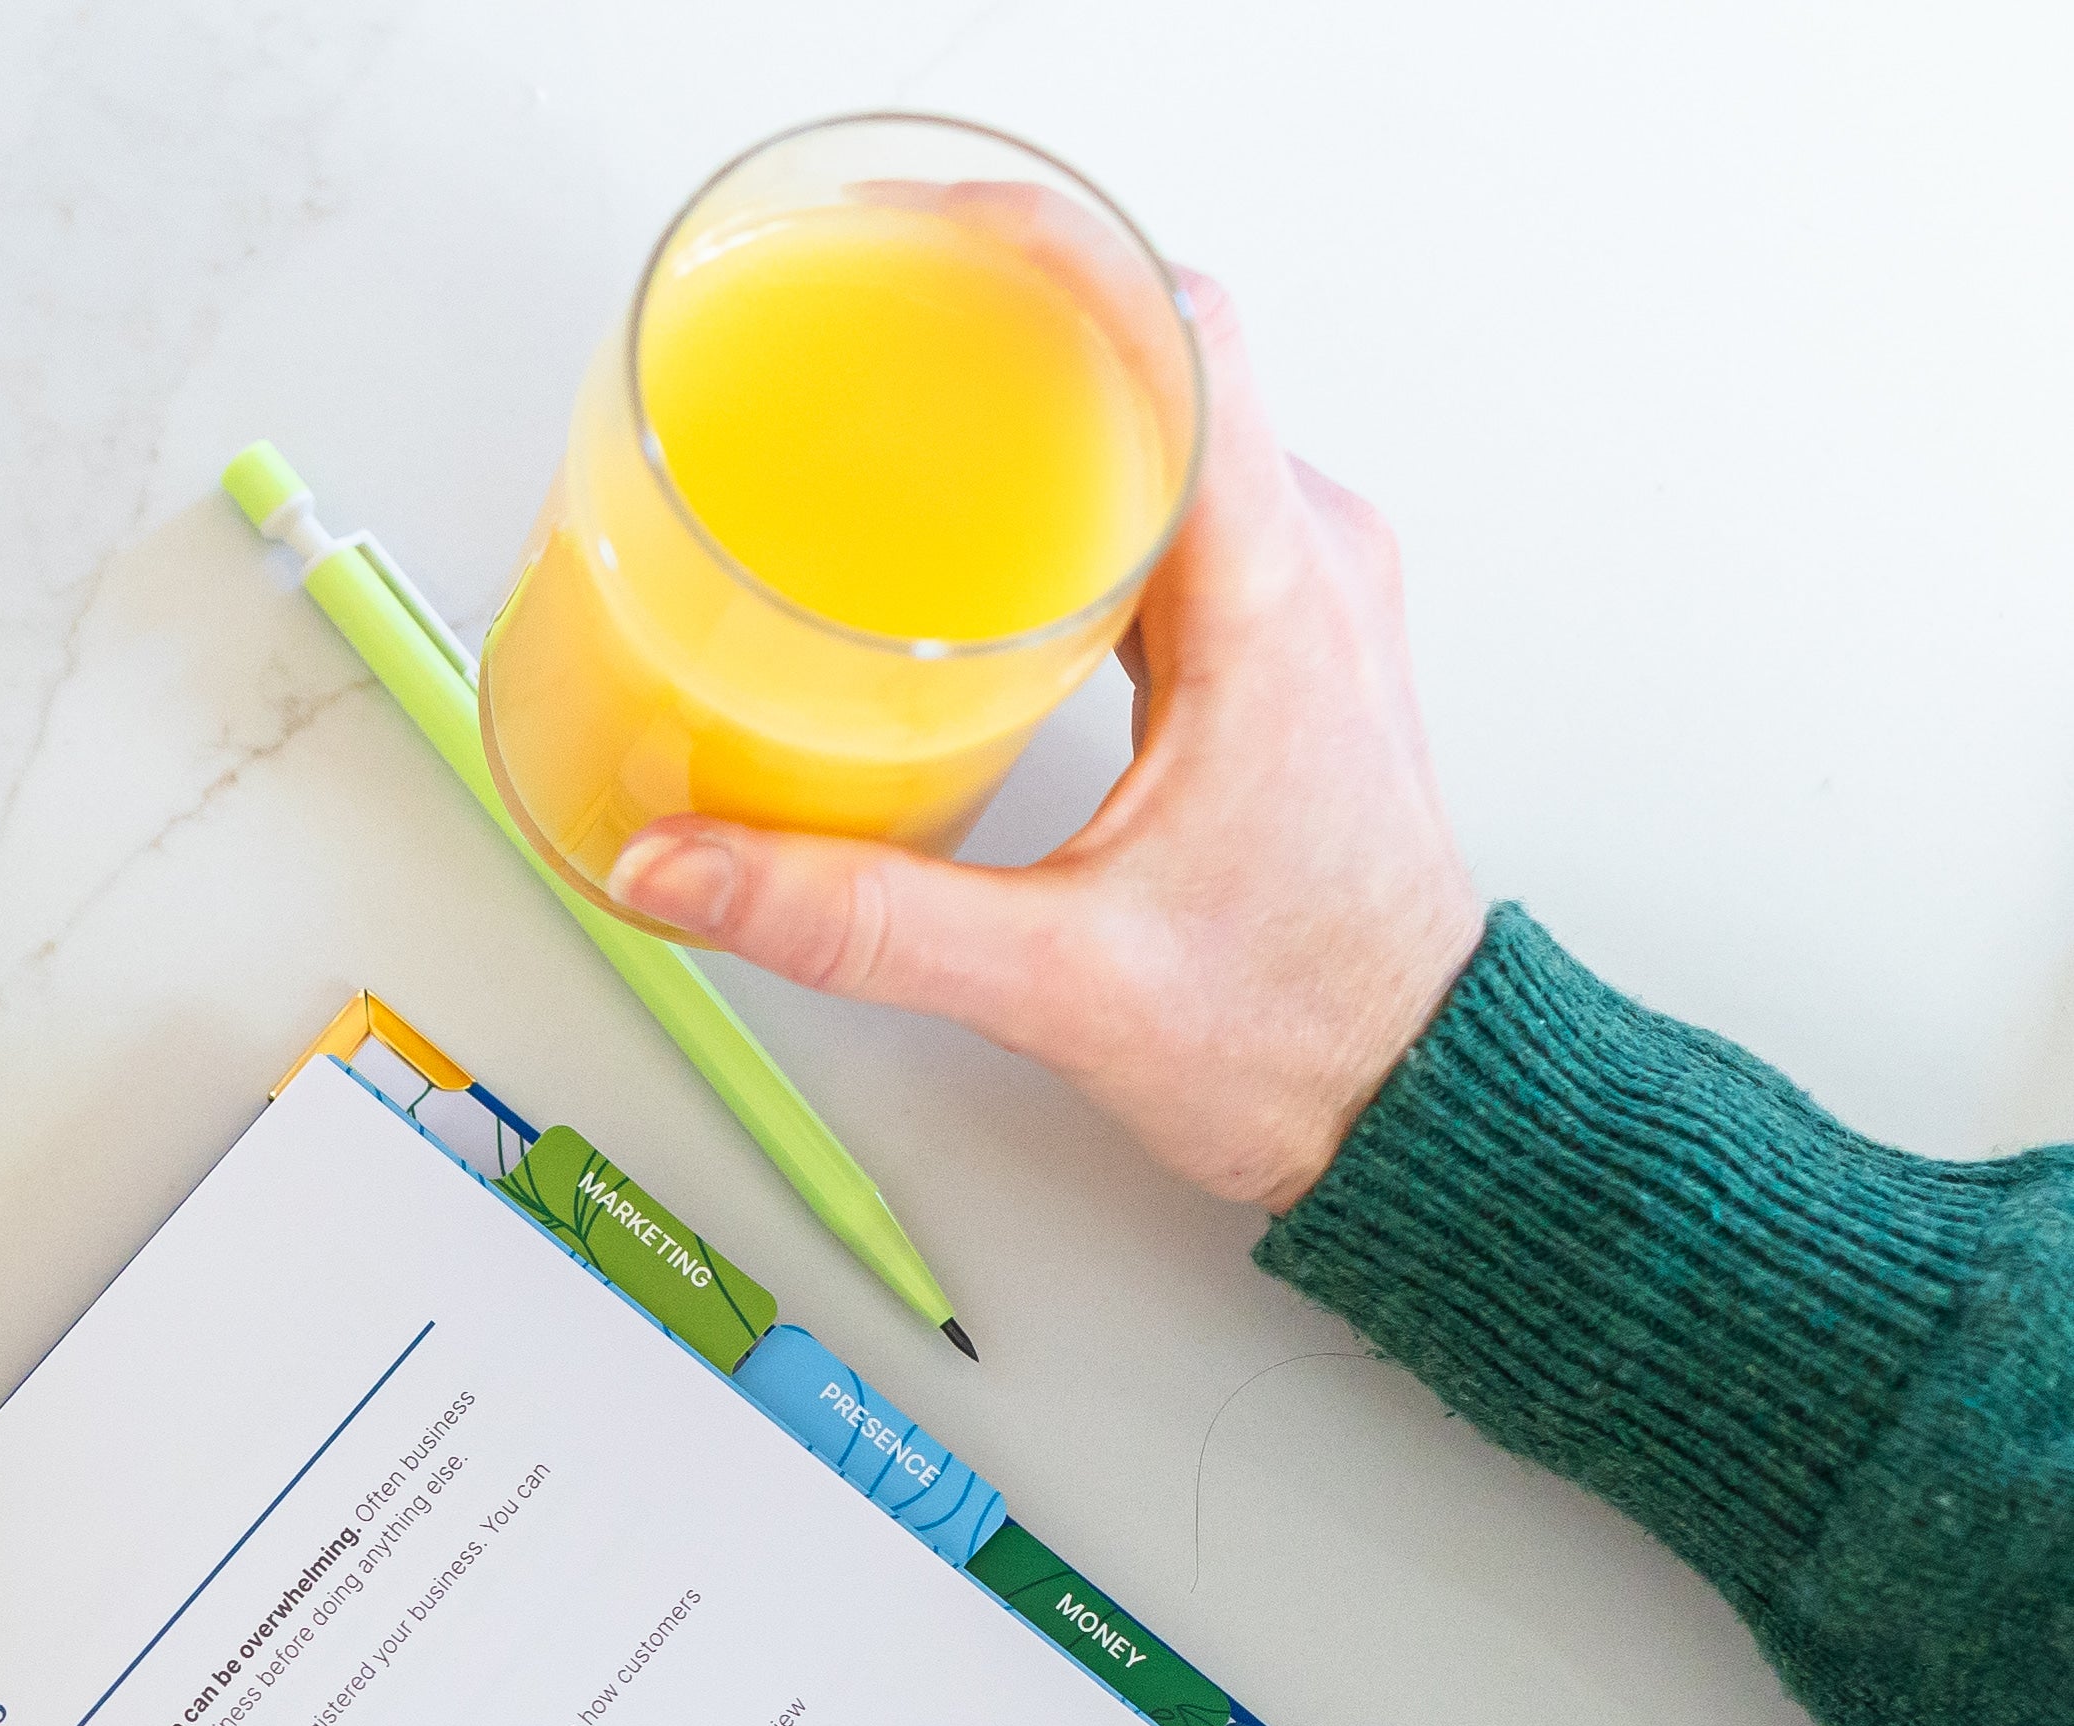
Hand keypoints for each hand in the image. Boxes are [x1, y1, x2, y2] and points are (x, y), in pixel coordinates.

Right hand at [602, 275, 1485, 1209]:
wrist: (1424, 1103)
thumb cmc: (1302, 1032)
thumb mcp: (1057, 983)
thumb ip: (852, 922)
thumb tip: (683, 869)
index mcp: (1275, 605)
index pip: (1180, 337)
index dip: (1050, 256)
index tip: (919, 241)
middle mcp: (1309, 566)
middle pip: (1163, 348)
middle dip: (1009, 304)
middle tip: (864, 309)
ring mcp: (1304, 596)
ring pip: (1172, 416)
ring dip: (1044, 385)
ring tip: (900, 390)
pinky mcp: (1279, 639)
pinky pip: (1178, 493)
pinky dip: (1078, 468)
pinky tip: (974, 513)